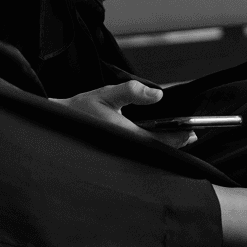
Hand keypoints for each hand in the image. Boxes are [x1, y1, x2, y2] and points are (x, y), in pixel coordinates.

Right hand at [50, 80, 197, 149]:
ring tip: (176, 137)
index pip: (158, 142)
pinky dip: (150, 148)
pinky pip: (138, 155)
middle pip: (156, 152)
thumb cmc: (79, 110)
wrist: (55, 126)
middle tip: (190, 136)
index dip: (177, 139)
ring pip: (147, 155)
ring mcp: (118, 155)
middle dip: (173, 144)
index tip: (192, 133)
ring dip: (162, 146)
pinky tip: (153, 140)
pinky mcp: (114, 155)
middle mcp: (123, 150)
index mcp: (123, 136)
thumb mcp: (106, 94)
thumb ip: (131, 91)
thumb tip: (157, 95)